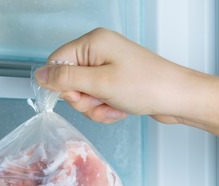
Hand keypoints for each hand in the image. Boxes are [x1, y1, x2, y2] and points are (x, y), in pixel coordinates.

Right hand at [34, 28, 200, 124]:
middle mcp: (99, 51)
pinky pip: (97, 99)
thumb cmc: (147, 86)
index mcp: (93, 42)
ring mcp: (108, 66)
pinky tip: (119, 109)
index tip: (77, 97)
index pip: (57, 62)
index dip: (61, 84)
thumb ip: (65, 79)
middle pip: (69, 81)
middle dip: (82, 100)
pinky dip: (105, 109)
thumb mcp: (100, 83)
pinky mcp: (115, 81)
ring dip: (95, 107)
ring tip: (113, 107)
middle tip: (100, 101)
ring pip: (83, 94)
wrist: (179, 98)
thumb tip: (39, 75)